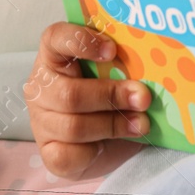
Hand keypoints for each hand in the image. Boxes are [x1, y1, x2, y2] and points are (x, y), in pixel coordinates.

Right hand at [26, 22, 151, 178]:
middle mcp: (41, 86)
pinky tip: (113, 143)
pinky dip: (95, 152)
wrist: (101, 139)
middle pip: (70, 93)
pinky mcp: (47, 152)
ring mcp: (41, 121)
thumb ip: (123, 63)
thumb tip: (154, 64)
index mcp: (55, 56)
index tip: (112, 50)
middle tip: (143, 97)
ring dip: (113, 125)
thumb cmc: (108, 93)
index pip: (56, 38)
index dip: (81, 41)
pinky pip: (68, 155)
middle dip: (111, 96)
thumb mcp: (115, 71)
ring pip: (73, 126)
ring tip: (141, 122)